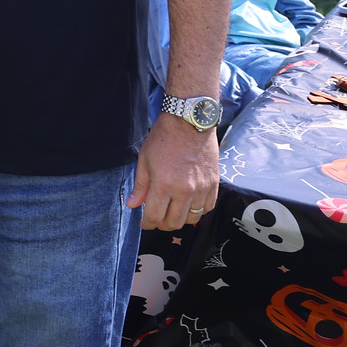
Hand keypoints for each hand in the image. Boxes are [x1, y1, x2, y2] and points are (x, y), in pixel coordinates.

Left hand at [129, 115, 218, 232]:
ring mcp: (201, 188)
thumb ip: (140, 186)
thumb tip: (133, 205)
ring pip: (192, 218)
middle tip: (158, 218)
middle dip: (163, 224)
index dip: (147, 224)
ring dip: (181, 218)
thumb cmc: (164, 138)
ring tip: (173, 210)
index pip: (154, 217)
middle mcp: (184, 190)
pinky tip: (190, 204)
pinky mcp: (214, 184)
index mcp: (163, 184)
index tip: (144, 223)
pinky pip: (208, 208)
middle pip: (174, 222)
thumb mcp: (144, 160)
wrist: (189, 121)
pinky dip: (198, 210)